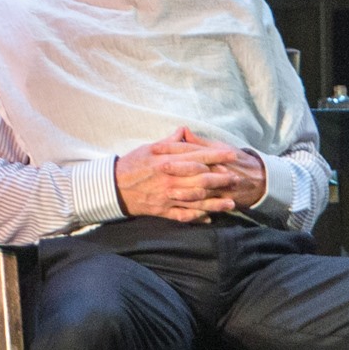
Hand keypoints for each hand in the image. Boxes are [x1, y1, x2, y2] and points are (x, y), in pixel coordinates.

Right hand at [114, 128, 266, 221]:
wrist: (112, 187)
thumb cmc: (132, 164)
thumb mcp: (149, 147)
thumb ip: (169, 141)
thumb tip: (184, 131)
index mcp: (167, 161)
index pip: (197, 157)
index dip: (216, 156)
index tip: (232, 155)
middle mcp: (170, 180)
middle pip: (201, 180)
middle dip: (221, 180)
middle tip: (237, 179)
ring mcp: (167, 197)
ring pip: (196, 200)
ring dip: (215, 202)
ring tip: (231, 202)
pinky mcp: (162, 211)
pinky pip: (183, 216)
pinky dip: (197, 217)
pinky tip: (209, 218)